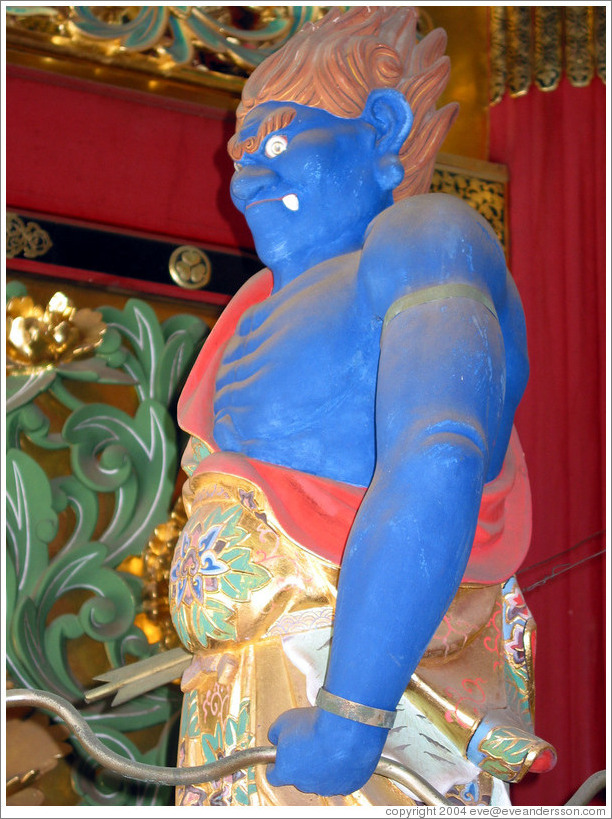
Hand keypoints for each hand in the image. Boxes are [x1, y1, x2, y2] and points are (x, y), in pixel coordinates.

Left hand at [266, 706, 387, 795]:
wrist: (345, 727)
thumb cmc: (315, 725)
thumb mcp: (284, 721)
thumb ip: (276, 733)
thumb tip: (276, 737)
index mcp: (287, 771)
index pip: (274, 776)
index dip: (275, 766)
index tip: (279, 758)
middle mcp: (306, 785)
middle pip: (299, 777)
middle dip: (302, 763)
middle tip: (309, 744)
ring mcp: (328, 787)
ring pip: (321, 779)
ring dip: (322, 766)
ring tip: (329, 745)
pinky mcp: (348, 785)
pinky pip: (342, 778)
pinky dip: (342, 768)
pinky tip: (344, 752)